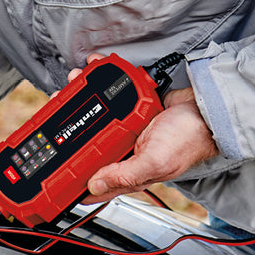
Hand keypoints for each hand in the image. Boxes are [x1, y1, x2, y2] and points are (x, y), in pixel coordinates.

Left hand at [65, 54, 218, 203]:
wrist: (208, 109)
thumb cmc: (189, 140)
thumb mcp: (155, 162)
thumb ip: (125, 175)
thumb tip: (95, 183)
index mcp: (127, 171)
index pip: (91, 181)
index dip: (68, 177)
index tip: (46, 166)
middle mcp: (123, 151)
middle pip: (85, 141)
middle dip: (68, 123)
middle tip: (57, 104)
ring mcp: (126, 129)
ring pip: (94, 114)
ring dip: (81, 95)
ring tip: (75, 81)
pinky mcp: (132, 108)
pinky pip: (111, 95)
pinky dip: (101, 81)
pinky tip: (95, 70)